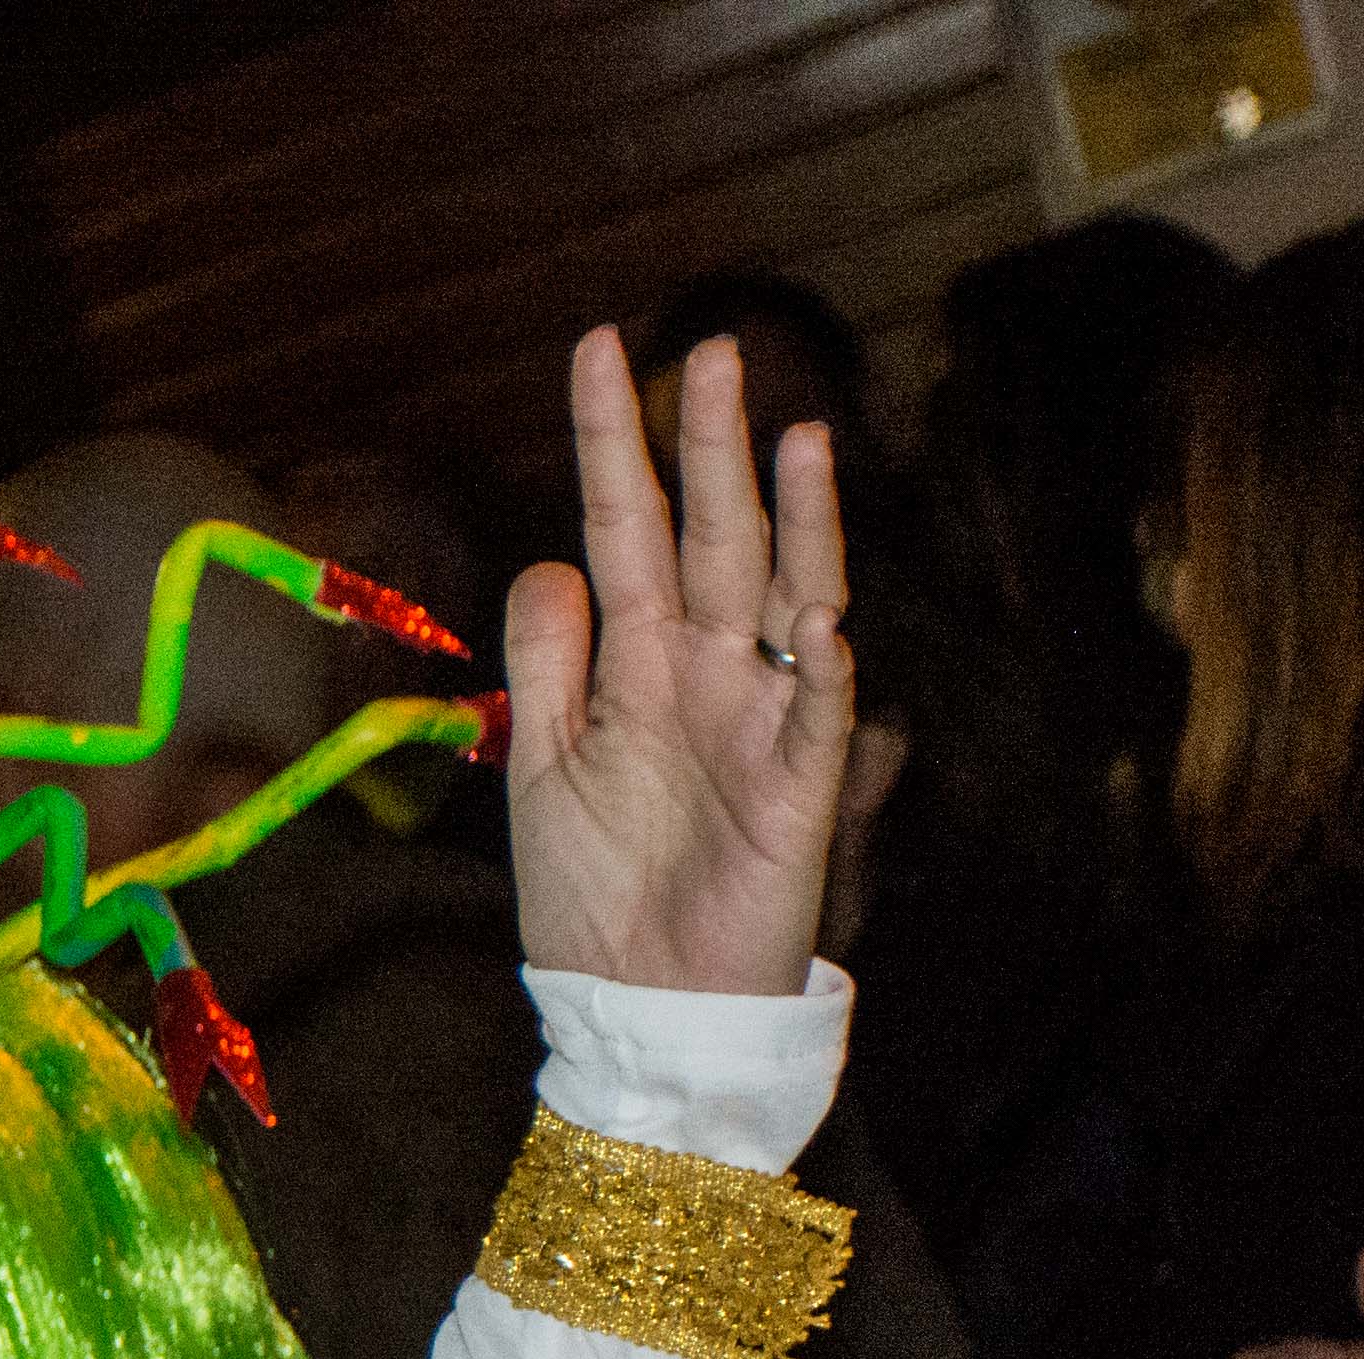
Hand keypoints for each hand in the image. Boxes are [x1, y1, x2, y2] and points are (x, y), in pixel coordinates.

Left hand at [506, 331, 852, 995]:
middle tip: (708, 351)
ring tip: (795, 436)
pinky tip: (824, 613)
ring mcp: (760, 719)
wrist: (639, 1005)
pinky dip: (823, 666)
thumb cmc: (591, 893)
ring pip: (785, 597)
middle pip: (710, 537)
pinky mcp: (801, 787)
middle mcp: (704, 671)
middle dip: (710, 449)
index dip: (611, 444)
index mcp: (634, 661)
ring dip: (793, 522)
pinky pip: (818, 714)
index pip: (621, 527)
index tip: (598, 348)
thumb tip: (556, 560)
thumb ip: (546, 665)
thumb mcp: (539, 767)